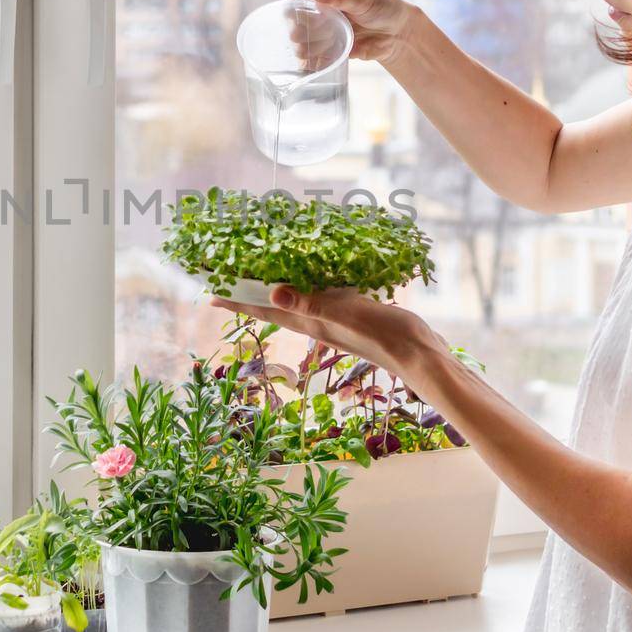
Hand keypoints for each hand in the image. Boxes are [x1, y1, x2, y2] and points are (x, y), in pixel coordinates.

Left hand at [208, 285, 444, 384]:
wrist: (421, 356)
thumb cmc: (384, 334)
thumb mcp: (345, 314)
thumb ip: (312, 302)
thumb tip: (271, 292)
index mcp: (310, 322)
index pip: (264, 311)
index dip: (237, 302)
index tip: (210, 294)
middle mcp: (317, 322)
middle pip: (273, 307)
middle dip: (250, 294)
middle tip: (229, 279)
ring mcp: (335, 320)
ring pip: (297, 302)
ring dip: (277, 289)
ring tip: (262, 275)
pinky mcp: (354, 315)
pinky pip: (321, 297)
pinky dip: (310, 285)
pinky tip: (315, 276)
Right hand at [285, 0, 420, 66]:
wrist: (396, 32)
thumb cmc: (381, 5)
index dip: (294, 7)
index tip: (304, 18)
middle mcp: (311, 4)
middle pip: (292, 20)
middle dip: (301, 29)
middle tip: (318, 32)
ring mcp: (314, 26)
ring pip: (297, 40)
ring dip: (308, 46)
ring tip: (330, 42)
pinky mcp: (320, 46)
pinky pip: (307, 57)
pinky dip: (313, 61)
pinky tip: (326, 58)